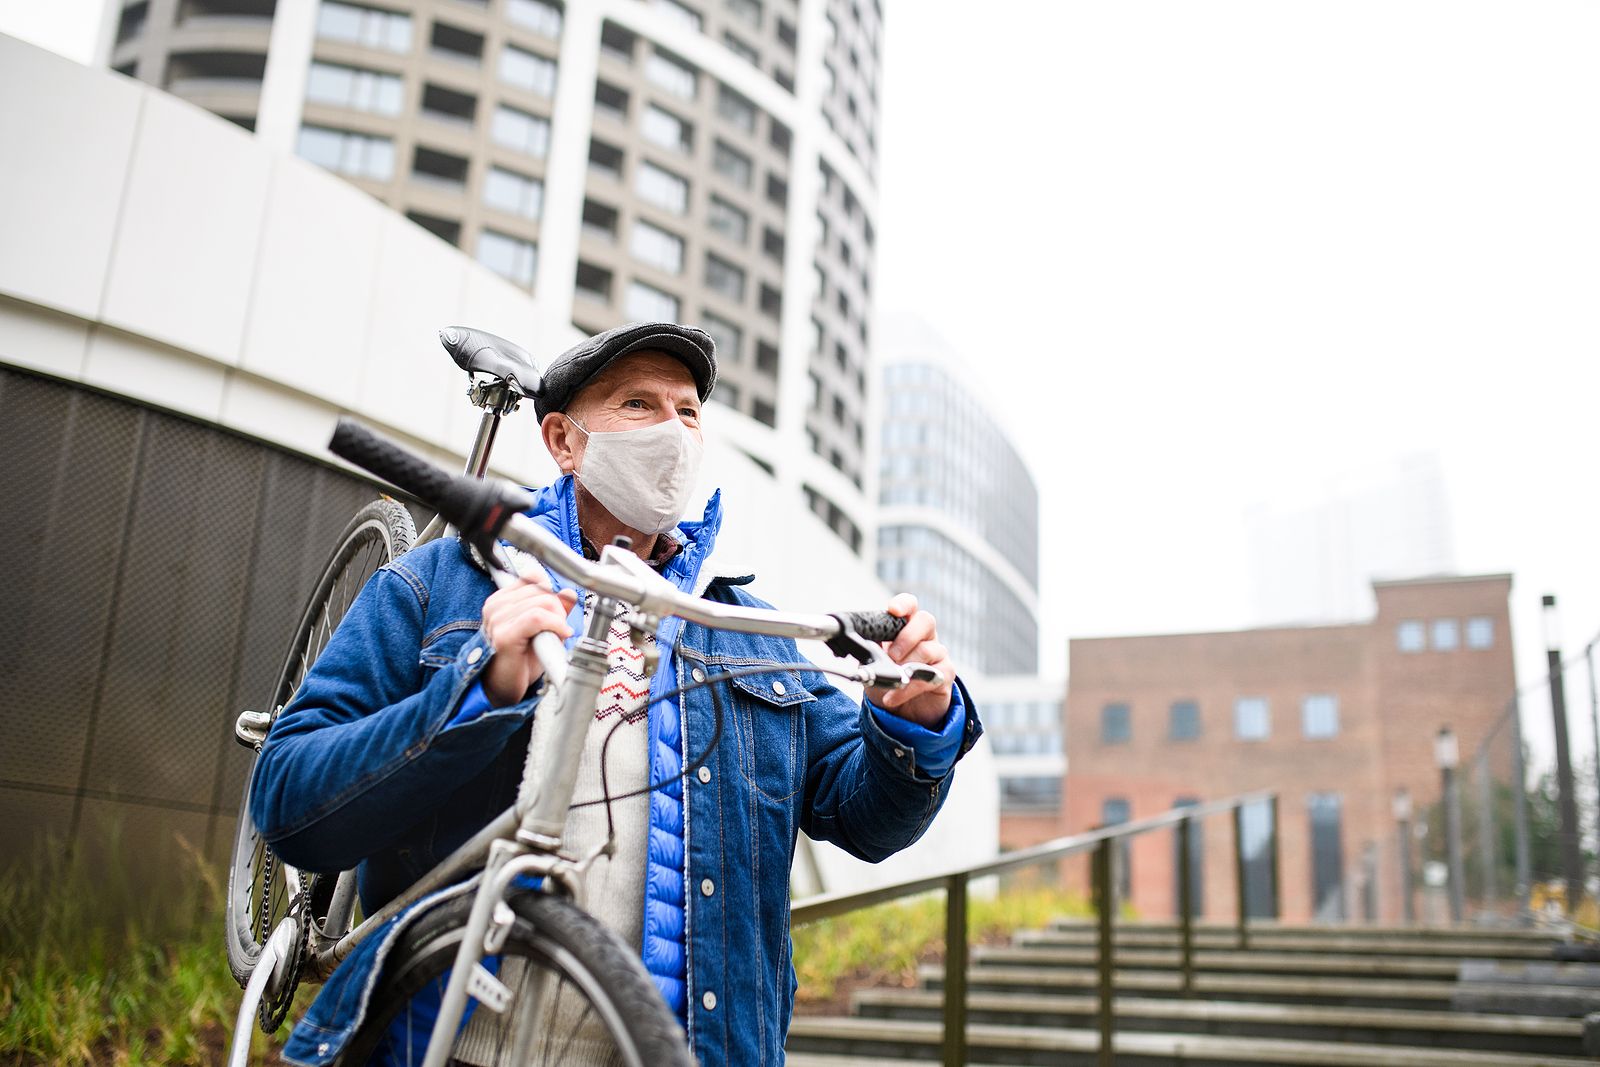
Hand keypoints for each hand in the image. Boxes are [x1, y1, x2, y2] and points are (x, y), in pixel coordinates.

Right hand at [480, 575, 578, 706]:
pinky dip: (555, 625)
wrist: (503, 689)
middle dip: (558, 610)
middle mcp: (495, 606)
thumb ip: (554, 609)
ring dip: (558, 621)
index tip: (556, 613)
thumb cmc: (520, 661)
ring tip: (554, 637)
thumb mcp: (541, 629)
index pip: (533, 577)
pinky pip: (538, 617)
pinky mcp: (504, 635)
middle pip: (542, 590)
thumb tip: (569, 593)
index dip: (551, 593)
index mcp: (500, 600)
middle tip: (558, 631)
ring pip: (543, 602)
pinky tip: (560, 636)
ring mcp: (497, 620)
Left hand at [863, 593, 953, 727]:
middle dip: (906, 637)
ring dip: (905, 666)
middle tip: (891, 655)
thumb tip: (857, 641)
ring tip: (891, 678)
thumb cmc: (889, 678)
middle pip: (926, 621)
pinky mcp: (944, 675)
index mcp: (907, 627)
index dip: (904, 604)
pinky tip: (893, 696)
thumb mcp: (873, 662)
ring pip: (927, 650)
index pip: (910, 606)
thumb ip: (869, 648)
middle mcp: (926, 636)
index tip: (893, 610)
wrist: (902, 711)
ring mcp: (938, 654)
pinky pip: (929, 676)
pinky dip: (908, 688)